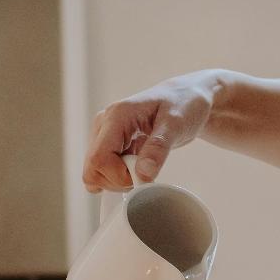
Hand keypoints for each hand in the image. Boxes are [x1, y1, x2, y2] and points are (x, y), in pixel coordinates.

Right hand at [82, 70, 217, 190]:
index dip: (119, 177)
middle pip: (92, 169)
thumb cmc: (183, 105)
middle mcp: (103, 124)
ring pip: (94, 173)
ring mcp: (104, 135)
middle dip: (118, 181)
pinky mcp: (109, 144)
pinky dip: (119, 177)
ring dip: (118, 180)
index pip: (98, 159)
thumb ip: (158, 148)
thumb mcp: (176, 124)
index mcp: (116, 116)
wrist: (187, 99)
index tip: (144, 175)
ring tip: (143, 167)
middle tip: (145, 172)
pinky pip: (103, 171)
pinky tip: (137, 167)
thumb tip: (142, 174)